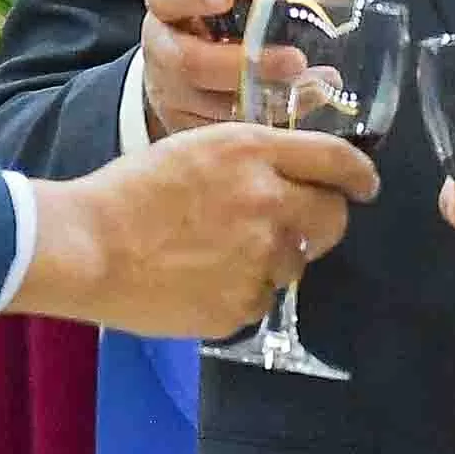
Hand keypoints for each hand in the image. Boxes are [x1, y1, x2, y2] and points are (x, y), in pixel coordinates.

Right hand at [13, 121, 373, 337]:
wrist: (89, 246)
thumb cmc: (129, 193)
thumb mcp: (196, 149)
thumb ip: (251, 159)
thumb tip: (291, 177)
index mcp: (254, 154)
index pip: (337, 160)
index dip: (360, 175)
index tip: (366, 184)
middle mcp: (269, 203)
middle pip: (333, 218)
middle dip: (322, 220)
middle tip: (296, 225)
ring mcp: (259, 259)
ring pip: (296, 262)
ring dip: (273, 258)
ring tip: (218, 253)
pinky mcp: (243, 305)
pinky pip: (262, 298)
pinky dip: (241, 291)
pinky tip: (201, 280)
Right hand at [137, 0, 351, 139]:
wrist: (179, 70)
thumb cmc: (215, 23)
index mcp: (168, 7)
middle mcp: (161, 50)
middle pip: (191, 61)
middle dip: (244, 62)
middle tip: (295, 60)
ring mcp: (170, 95)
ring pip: (212, 105)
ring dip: (267, 100)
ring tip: (315, 88)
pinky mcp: (186, 128)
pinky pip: (226, 133)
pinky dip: (267, 125)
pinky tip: (303, 114)